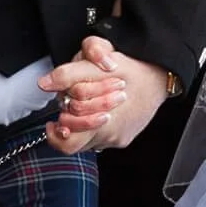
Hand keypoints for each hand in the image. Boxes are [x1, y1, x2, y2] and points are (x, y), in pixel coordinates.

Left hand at [41, 37, 169, 153]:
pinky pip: (100, 140)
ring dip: (81, 126)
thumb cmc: (131, 68)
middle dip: (68, 125)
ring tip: (85, 107)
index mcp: (102, 119)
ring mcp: (117, 138)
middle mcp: (110, 134)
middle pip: (75, 144)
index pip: (67, 141)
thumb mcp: (97, 62)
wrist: (159, 78)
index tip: (55, 119)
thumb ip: (69, 73)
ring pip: (87, 141)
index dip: (57, 131)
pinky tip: (98, 111)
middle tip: (70, 109)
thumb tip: (46, 83)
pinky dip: (95, 127)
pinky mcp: (123, 139)